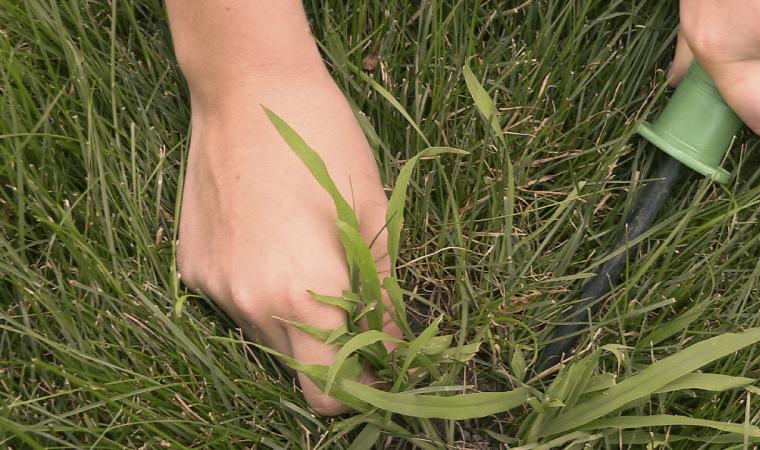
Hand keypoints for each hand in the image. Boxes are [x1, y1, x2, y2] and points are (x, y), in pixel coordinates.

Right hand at [176, 69, 399, 415]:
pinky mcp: (191, 267)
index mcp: (303, 295)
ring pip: (265, 337)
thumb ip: (384, 293)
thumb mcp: (372, 215)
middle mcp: (250, 304)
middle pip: (297, 369)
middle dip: (333, 355)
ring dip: (296, 322)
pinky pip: (235, 303)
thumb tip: (398, 344)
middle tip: (359, 314)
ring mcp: (214, 287)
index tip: (383, 365)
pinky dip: (261, 292)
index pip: (329, 392)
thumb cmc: (324, 143)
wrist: (246, 87)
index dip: (362, 387)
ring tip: (314, 263)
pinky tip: (273, 243)